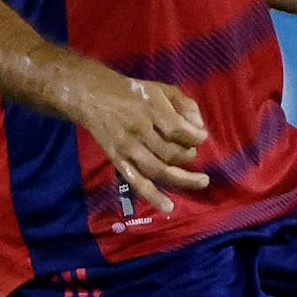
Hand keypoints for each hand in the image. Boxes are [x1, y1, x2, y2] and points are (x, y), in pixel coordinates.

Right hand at [76, 71, 209, 213]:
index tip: (202, 137)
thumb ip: (186, 105)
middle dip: (188, 156)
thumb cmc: (135, 93)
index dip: (195, 137)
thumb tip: (200, 128)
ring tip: (202, 181)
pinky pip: (137, 181)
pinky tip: (168, 206)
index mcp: (151, 111)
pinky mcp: (118, 161)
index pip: (178, 130)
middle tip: (192, 153)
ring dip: (182, 179)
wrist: (94, 98)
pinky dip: (153, 196)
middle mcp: (139, 131)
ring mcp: (127, 149)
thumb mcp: (163, 89)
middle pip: (169, 153)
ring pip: (157, 170)